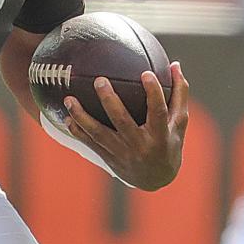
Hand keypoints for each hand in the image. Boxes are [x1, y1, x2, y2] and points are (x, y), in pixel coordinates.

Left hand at [63, 62, 188, 190]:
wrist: (155, 179)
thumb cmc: (169, 143)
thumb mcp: (178, 122)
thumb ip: (178, 94)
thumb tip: (174, 64)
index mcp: (160, 135)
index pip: (157, 112)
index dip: (153, 93)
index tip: (146, 74)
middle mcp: (139, 145)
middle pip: (122, 121)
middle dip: (109, 100)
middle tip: (99, 80)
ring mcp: (121, 153)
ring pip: (99, 133)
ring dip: (82, 116)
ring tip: (69, 99)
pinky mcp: (109, 157)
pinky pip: (90, 143)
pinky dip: (77, 131)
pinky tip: (65, 118)